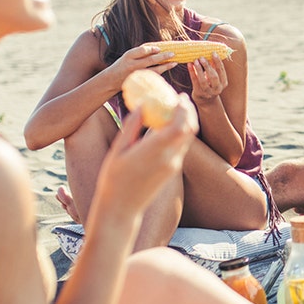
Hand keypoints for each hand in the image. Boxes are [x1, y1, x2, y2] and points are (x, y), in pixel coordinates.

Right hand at [97, 96, 196, 214]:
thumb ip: (131, 126)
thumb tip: (142, 105)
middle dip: (188, 112)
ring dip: (186, 122)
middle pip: (189, 130)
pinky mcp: (173, 172)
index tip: (178, 96)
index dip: (183, 109)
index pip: (180, 125)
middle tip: (181, 98)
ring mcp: (173, 166)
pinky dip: (180, 134)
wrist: (122, 208)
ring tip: (175, 109)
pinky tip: (169, 127)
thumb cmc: (113, 178)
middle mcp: (169, 158)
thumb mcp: (118, 149)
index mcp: (155, 150)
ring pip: (188, 139)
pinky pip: (182, 148)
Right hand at [108, 43, 177, 85]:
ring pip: (155, 70)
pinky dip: (162, 71)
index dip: (152, 49)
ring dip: (166, 66)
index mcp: (128, 56)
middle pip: (151, 60)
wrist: (112, 80)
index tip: (159, 48)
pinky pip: (153, 76)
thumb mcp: (128, 56)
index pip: (142, 50)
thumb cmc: (123, 65)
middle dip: (163, 56)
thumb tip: (157, 47)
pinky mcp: (140, 81)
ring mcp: (137, 74)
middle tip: (173, 53)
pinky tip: (167, 68)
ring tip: (174, 62)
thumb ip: (140, 52)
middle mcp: (133, 65)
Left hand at [188, 56, 226, 102]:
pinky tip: (189, 65)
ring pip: (203, 80)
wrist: (205, 100)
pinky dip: (192, 72)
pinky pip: (195, 82)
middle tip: (202, 57)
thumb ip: (214, 67)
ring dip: (199, 69)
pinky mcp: (199, 93)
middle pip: (213, 76)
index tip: (213, 53)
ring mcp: (208, 92)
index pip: (221, 71)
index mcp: (223, 83)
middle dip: (208, 66)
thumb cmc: (210, 84)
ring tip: (195, 60)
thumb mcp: (215, 77)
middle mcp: (217, 89)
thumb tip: (212, 52)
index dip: (218, 62)